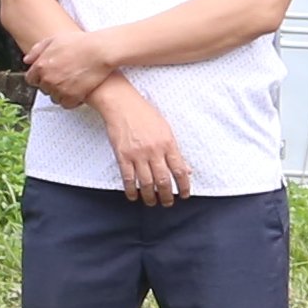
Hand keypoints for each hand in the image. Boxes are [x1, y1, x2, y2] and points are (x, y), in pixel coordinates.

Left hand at [26, 27, 119, 108]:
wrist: (100, 51)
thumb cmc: (79, 43)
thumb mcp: (54, 40)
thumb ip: (37, 50)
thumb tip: (27, 60)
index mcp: (41, 66)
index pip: (31, 79)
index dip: (39, 77)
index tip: (47, 75)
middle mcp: (47, 79)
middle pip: (43, 89)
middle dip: (51, 84)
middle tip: (63, 78)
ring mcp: (60, 89)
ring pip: (54, 98)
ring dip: (60, 93)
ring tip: (71, 84)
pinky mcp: (73, 97)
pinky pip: (66, 104)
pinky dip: (71, 100)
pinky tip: (77, 92)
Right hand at [102, 83, 191, 207]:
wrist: (121, 104)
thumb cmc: (144, 114)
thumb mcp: (165, 129)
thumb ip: (174, 150)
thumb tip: (184, 169)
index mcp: (168, 143)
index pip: (180, 170)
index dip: (184, 186)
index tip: (185, 194)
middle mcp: (154, 151)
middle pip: (164, 180)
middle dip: (167, 196)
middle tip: (168, 203)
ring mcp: (138, 154)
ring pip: (146, 183)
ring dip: (150, 196)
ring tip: (151, 202)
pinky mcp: (123, 155)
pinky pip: (128, 178)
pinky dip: (131, 190)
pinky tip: (134, 196)